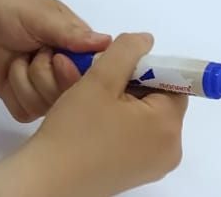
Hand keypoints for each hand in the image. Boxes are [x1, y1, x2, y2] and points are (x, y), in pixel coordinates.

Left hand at [0, 0, 110, 121]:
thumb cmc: (10, 9)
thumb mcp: (42, 16)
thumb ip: (72, 34)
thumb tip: (107, 43)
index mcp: (76, 45)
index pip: (95, 71)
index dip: (78, 73)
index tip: (59, 60)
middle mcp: (64, 68)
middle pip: (71, 95)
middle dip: (47, 75)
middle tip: (35, 53)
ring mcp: (43, 86)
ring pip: (49, 106)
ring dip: (28, 81)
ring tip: (19, 59)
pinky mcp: (22, 100)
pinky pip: (28, 112)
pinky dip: (16, 92)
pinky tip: (10, 75)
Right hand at [0, 33, 186, 196]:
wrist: (46, 179)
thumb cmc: (75, 130)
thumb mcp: (100, 78)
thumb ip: (128, 51)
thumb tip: (146, 41)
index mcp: (169, 127)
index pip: (173, 82)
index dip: (146, 68)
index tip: (117, 69)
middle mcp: (170, 150)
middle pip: (160, 99)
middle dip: (133, 84)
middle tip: (101, 84)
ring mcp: (153, 165)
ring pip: (145, 116)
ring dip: (124, 102)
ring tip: (93, 102)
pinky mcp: (135, 173)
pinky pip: (136, 136)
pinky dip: (120, 122)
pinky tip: (94, 121)